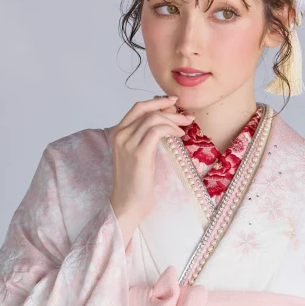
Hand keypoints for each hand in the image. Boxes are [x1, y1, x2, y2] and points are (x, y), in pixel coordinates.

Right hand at [108, 94, 193, 248]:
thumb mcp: (139, 155)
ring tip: (185, 129)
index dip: (157, 101)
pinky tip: (179, 136)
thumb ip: (145, 138)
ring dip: (173, 120)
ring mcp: (128, 143)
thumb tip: (166, 122)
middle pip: (147, 110)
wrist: (128, 204)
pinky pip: (157, 130)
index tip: (173, 101)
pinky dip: (171, 129)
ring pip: (154, 118)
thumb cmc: (136, 183)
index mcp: (117, 133)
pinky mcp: (139, 153)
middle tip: (186, 116)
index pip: (138, 107)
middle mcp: (120, 135)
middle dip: (169, 109)